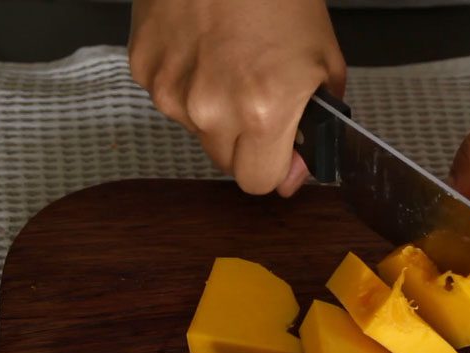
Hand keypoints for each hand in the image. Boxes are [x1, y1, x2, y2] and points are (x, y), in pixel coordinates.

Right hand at [128, 0, 345, 195]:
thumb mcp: (324, 60)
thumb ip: (319, 122)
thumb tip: (297, 167)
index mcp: (264, 110)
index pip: (261, 183)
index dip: (277, 171)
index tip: (283, 158)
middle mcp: (212, 108)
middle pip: (227, 164)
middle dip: (249, 145)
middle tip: (260, 103)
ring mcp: (171, 91)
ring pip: (199, 133)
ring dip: (217, 115)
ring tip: (231, 66)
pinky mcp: (145, 70)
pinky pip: (172, 101)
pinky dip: (189, 87)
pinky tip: (204, 53)